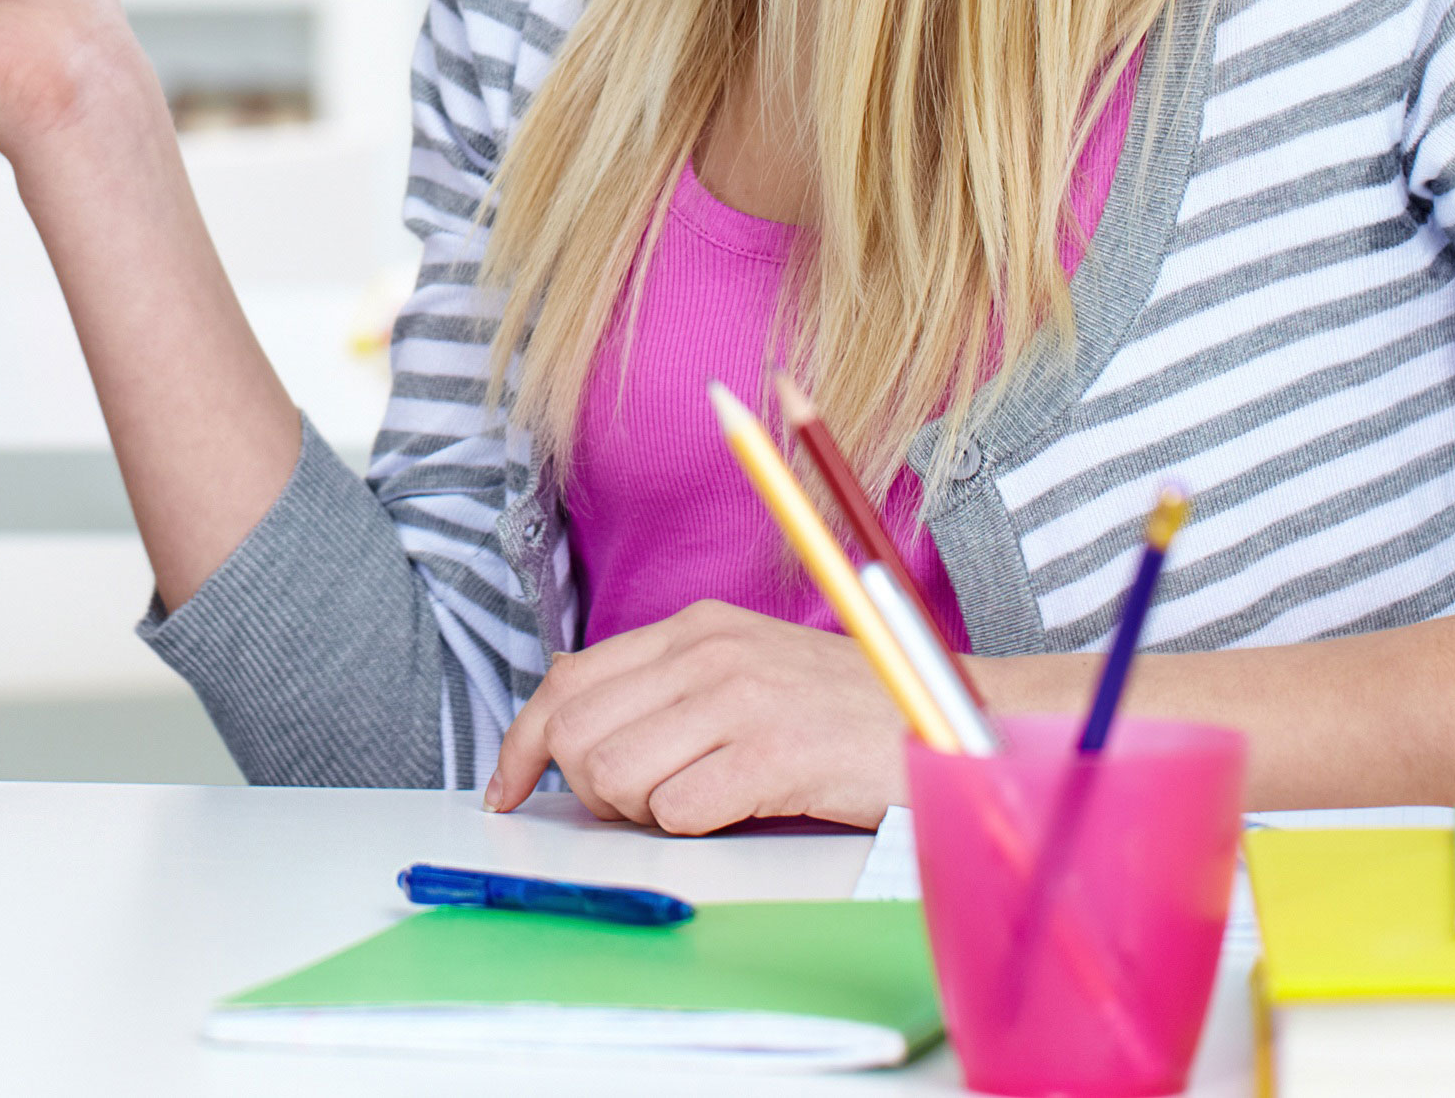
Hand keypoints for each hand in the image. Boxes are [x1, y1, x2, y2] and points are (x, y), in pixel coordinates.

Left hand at [483, 601, 913, 831]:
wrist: (947, 722)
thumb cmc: (844, 712)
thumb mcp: (744, 667)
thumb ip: (659, 675)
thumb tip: (563, 679)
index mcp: (695, 628)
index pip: (567, 680)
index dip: (522, 744)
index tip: (506, 793)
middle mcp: (709, 652)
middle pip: (577, 731)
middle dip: (585, 787)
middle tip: (639, 803)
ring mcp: (742, 699)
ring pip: (614, 774)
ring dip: (637, 811)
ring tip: (694, 803)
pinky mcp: (774, 753)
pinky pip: (677, 809)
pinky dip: (689, 825)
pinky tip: (732, 811)